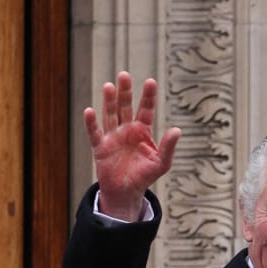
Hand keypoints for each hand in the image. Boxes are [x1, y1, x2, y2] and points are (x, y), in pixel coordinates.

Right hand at [84, 71, 181, 220]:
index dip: (148, 96)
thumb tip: (177, 130)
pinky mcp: (101, 147)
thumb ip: (168, 147)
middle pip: (125, 107)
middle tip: (124, 75)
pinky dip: (91, 123)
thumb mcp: (162, 163)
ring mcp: (113, 137)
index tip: (150, 82)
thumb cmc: (145, 176)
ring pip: (110, 115)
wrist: (126, 192)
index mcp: (143, 130)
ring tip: (109, 86)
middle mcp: (127, 129)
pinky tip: (89, 111)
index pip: (146, 109)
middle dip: (125, 92)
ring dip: (109, 101)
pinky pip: (95, 133)